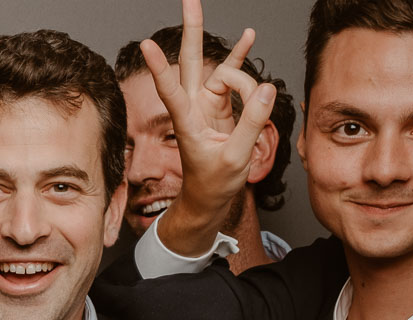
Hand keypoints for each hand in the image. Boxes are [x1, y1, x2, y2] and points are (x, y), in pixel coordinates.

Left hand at [140, 0, 275, 254]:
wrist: (209, 197)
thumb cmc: (214, 183)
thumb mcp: (235, 158)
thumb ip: (251, 124)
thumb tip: (266, 90)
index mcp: (188, 122)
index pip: (171, 89)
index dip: (160, 67)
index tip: (145, 46)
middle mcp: (194, 108)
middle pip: (192, 62)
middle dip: (192, 30)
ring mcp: (207, 105)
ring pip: (225, 75)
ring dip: (238, 61)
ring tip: (250, 34)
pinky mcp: (220, 107)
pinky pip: (233, 78)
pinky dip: (241, 59)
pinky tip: (248, 38)